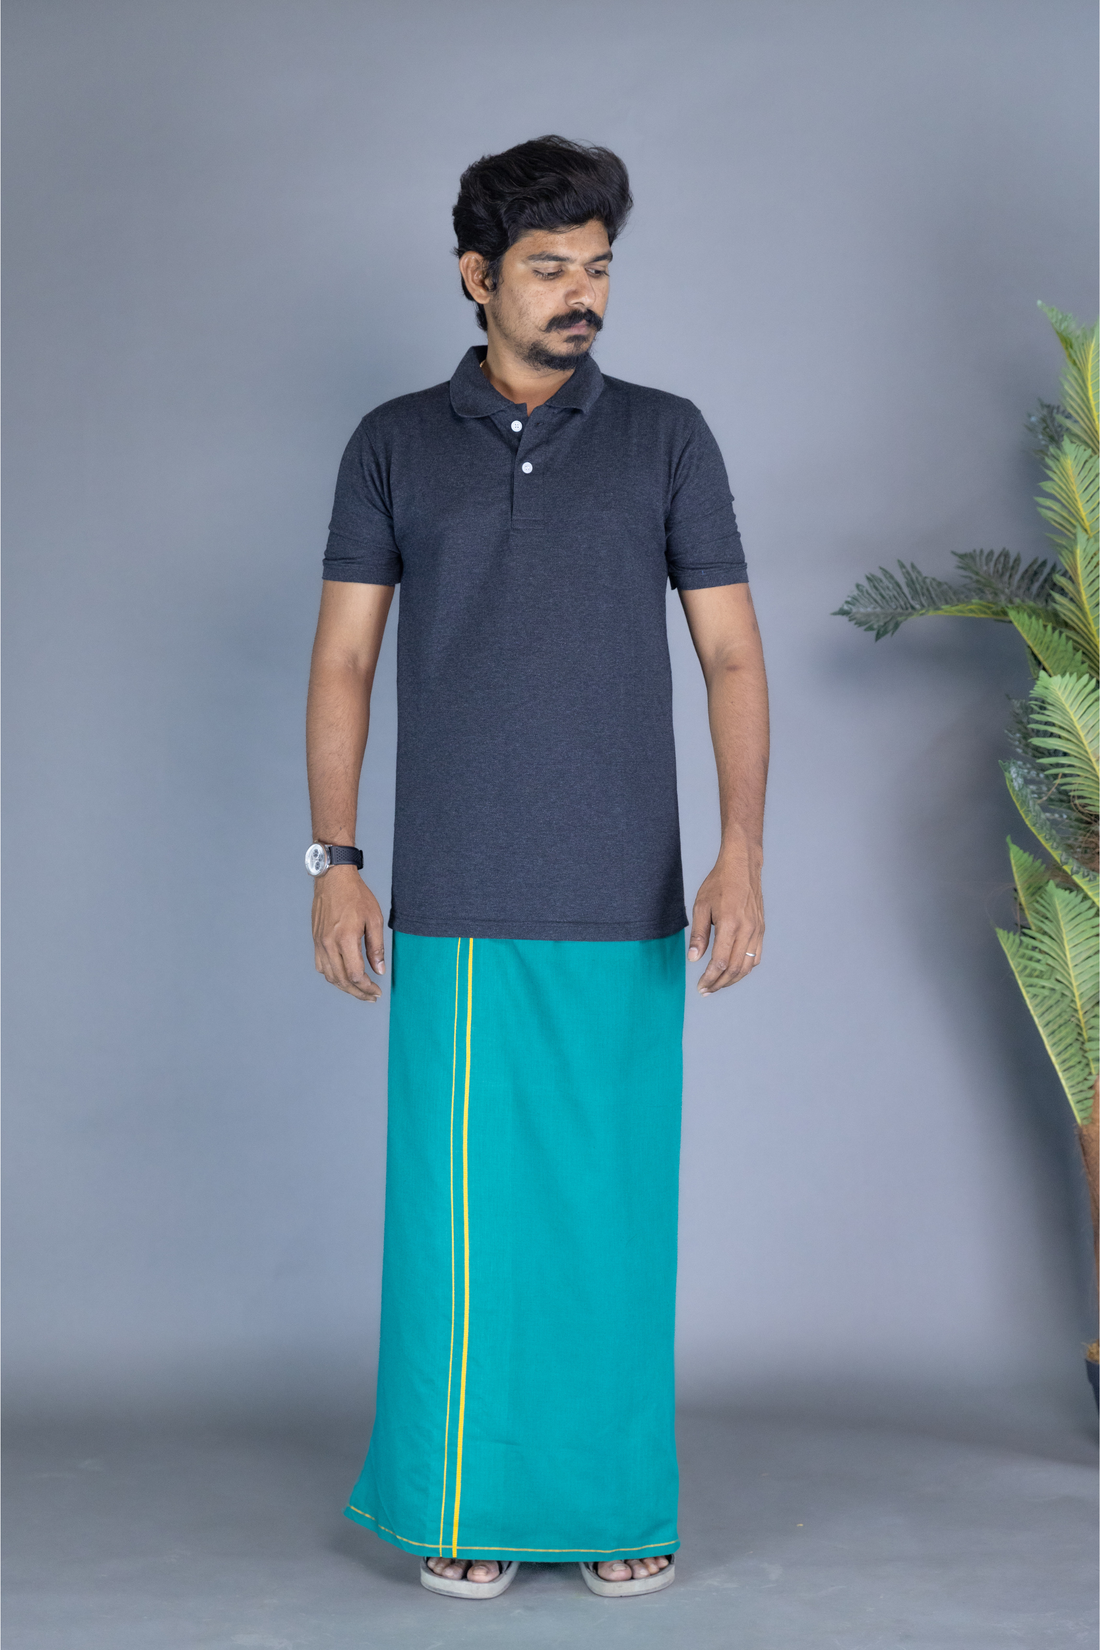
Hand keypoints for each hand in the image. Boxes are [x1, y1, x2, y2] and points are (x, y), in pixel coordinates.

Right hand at [311, 867, 386, 1000]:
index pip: (356, 975)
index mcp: (346, 938)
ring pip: (330, 976)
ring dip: (344, 987)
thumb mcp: (374, 919)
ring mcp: (320, 943)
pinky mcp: (316, 940)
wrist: (333, 880)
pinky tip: (343, 977)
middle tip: (370, 997)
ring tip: (359, 991)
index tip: (377, 992)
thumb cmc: (355, 896)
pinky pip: (321, 966)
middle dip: (358, 993)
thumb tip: (379, 970)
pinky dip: (332, 976)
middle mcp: (329, 944)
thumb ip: (376, 948)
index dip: (367, 988)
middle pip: (342, 980)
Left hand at [687, 845, 763, 994]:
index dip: (709, 978)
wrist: (742, 867)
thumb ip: (699, 934)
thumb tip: (694, 959)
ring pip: (748, 966)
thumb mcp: (701, 906)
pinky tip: (733, 971)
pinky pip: (756, 957)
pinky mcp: (761, 929)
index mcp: (730, 924)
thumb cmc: (719, 884)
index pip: (720, 962)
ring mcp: (757, 930)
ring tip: (718, 985)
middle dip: (719, 984)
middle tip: (706, 990)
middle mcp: (747, 930)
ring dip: (732, 980)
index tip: (700, 987)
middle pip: (735, 969)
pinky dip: (744, 969)